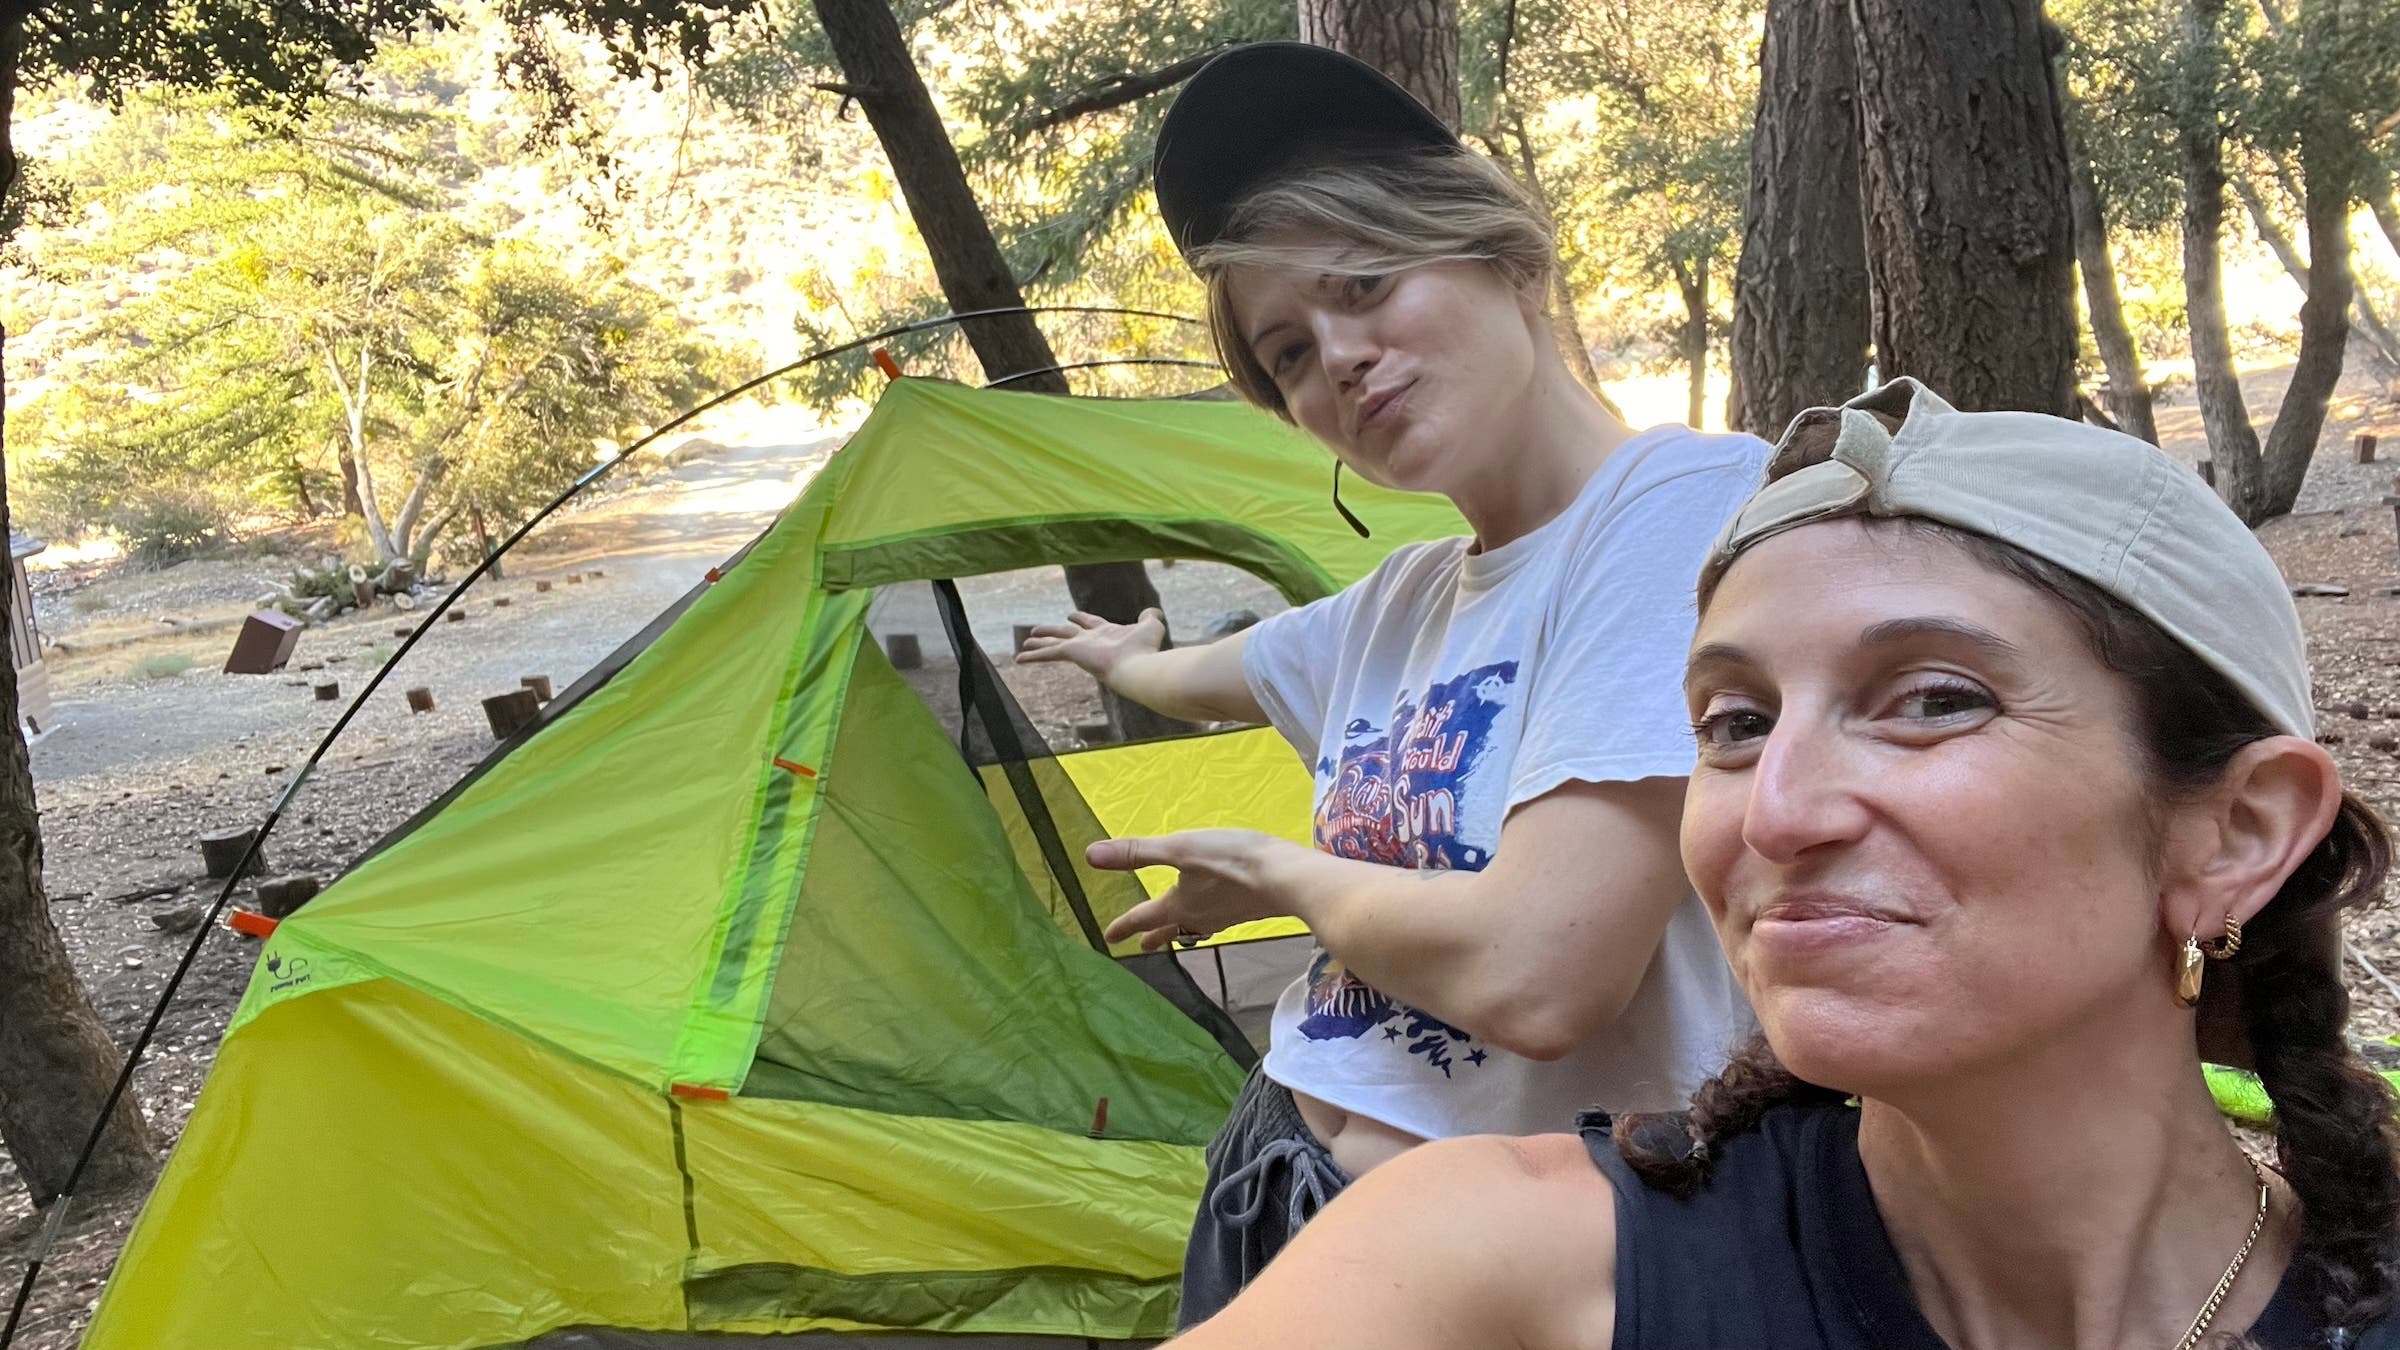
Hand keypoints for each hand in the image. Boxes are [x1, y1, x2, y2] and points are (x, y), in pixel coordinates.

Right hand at [1015, 609, 1166, 681]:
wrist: (1136, 667)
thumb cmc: (1145, 649)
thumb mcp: (1151, 626)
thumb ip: (1150, 618)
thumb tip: (1153, 612)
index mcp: (1106, 633)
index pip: (1090, 623)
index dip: (1081, 618)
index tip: (1070, 615)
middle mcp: (1090, 642)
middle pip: (1066, 633)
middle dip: (1052, 631)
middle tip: (1037, 631)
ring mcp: (1079, 648)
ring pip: (1053, 643)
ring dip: (1038, 644)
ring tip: (1023, 646)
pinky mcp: (1071, 653)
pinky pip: (1047, 653)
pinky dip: (1033, 656)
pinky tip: (1018, 659)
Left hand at [1090, 829, 1302, 950]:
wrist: (1285, 878)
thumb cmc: (1230, 861)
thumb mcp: (1180, 849)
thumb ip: (1138, 852)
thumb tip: (1091, 856)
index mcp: (1179, 904)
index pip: (1144, 917)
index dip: (1124, 924)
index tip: (1109, 936)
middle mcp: (1200, 915)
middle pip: (1171, 928)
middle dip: (1155, 935)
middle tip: (1142, 947)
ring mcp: (1226, 915)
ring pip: (1196, 926)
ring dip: (1181, 930)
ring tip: (1178, 932)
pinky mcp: (1247, 909)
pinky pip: (1218, 919)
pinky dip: (1208, 920)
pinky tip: (1218, 913)